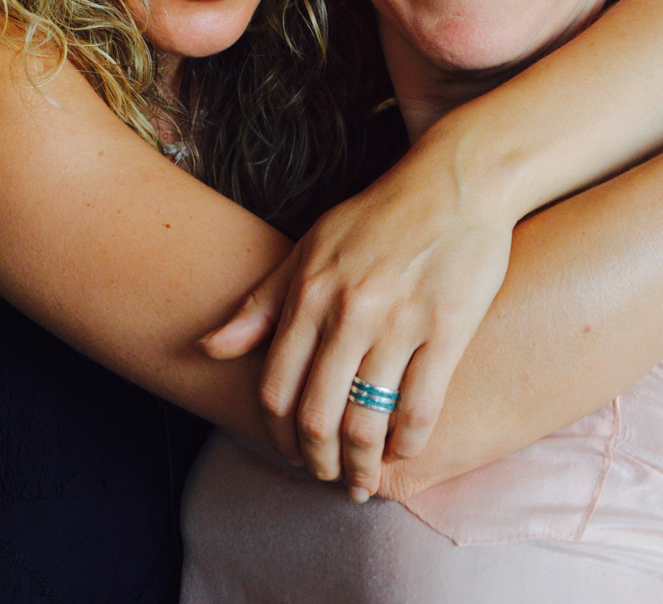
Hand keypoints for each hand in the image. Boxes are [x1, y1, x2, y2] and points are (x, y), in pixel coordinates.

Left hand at [201, 146, 515, 500]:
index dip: (278, 435)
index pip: (276, 388)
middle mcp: (349, 310)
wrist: (453, 182)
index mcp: (310, 291)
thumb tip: (209, 349)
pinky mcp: (448, 328)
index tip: (290, 454)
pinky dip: (407, 444)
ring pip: (366, 421)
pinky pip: (420, 408)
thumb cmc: (376, 217)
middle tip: (326, 477)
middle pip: (317, 416)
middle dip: (316, 461)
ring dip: (361, 465)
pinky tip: (403, 450)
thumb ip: (262, 303)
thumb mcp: (309, 249)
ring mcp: (400, 321)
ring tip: (363, 479)